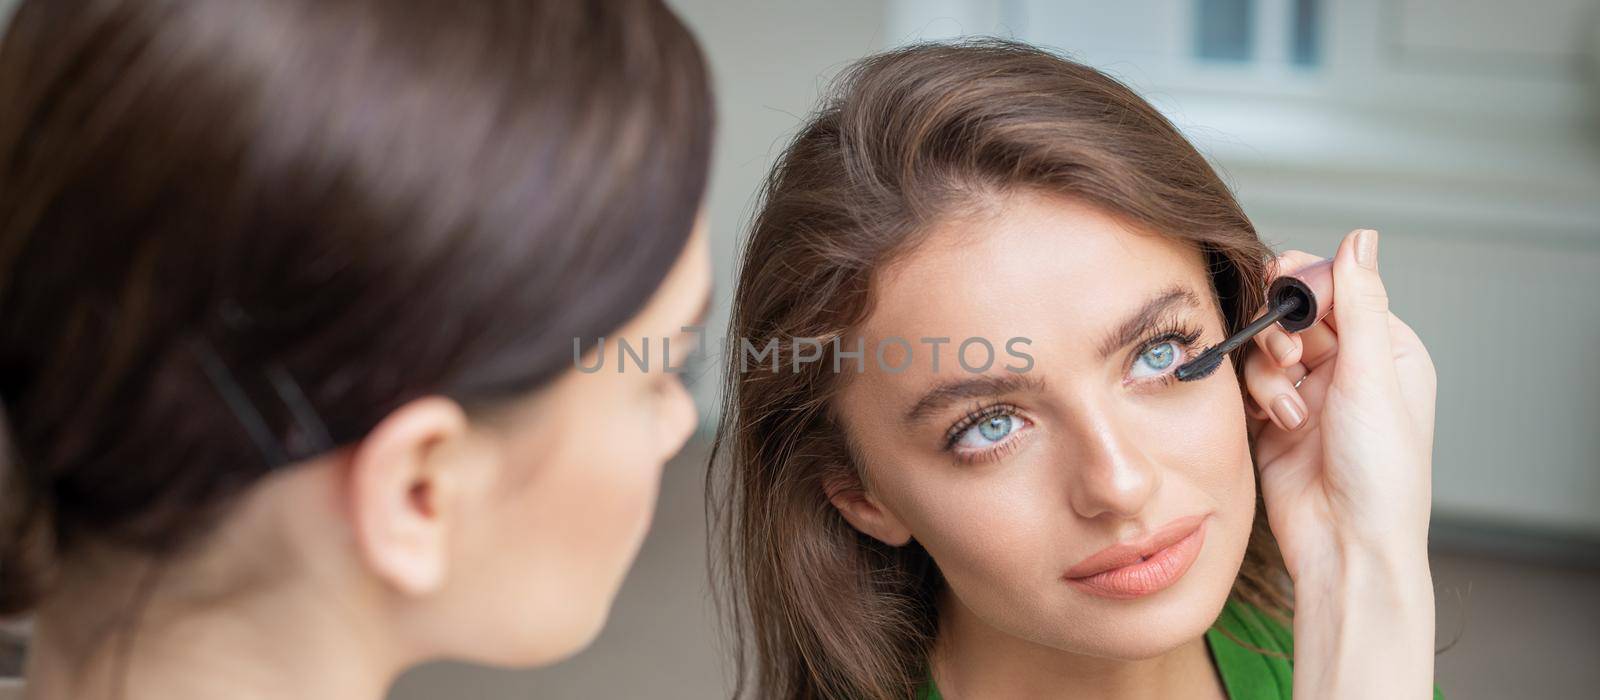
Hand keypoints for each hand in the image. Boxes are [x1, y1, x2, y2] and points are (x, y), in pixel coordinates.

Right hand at [1240, 229, 1436, 578]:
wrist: (1345, 545)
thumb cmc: (1379, 473)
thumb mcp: (1373, 377)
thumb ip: (1360, 303)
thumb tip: (1360, 237)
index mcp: (1387, 350)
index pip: (1338, 288)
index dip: (1308, 287)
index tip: (1290, 295)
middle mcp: (1348, 367)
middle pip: (1294, 313)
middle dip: (1282, 330)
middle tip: (1286, 356)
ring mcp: (1308, 393)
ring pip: (1265, 347)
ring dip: (1269, 374)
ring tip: (1289, 410)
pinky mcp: (1274, 419)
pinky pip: (1247, 383)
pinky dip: (1254, 398)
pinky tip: (1273, 424)